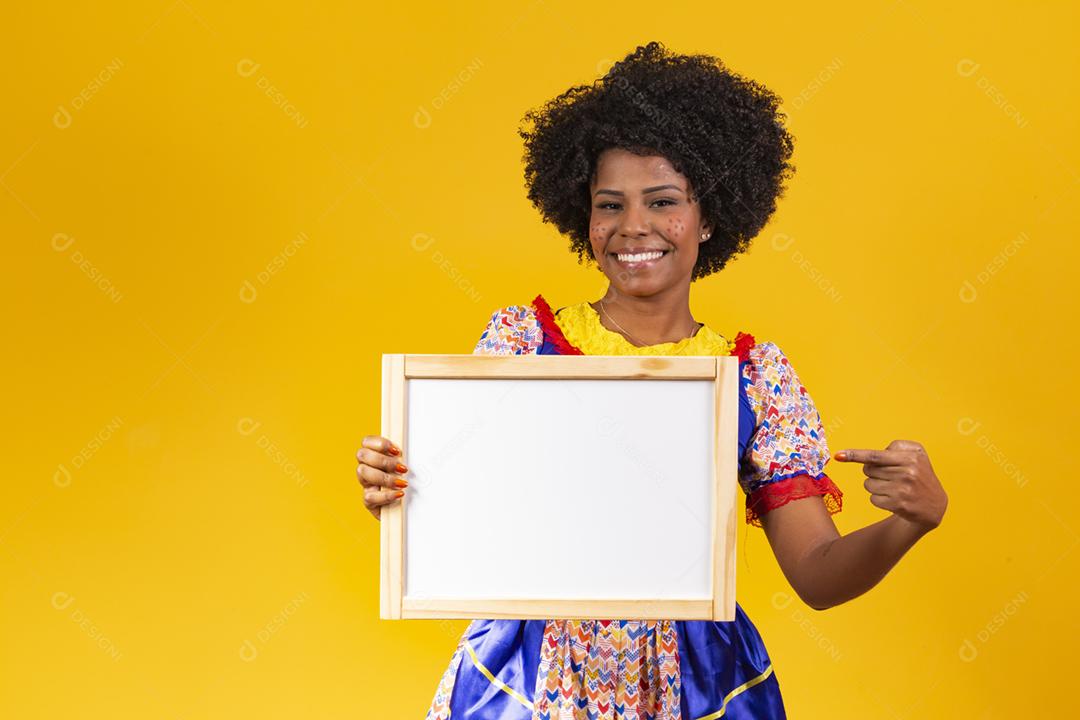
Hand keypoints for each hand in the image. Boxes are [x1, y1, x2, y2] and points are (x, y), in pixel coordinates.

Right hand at [356, 435, 408, 520]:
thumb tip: (420, 447)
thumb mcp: (408, 468)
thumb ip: (405, 458)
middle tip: (402, 468)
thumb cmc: (409, 485)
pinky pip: (370, 496)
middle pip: (362, 454)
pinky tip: (399, 494)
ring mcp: (365, 484)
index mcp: (374, 456)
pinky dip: (386, 495)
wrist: (406, 510)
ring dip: (385, 477)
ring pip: (362, 472)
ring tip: (402, 483)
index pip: (366, 442)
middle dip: (383, 460)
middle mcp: (366, 468)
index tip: (397, 451)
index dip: (380, 443)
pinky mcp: (368, 501)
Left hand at [833, 439, 947, 531]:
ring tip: (894, 488)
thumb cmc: (920, 474)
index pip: (875, 455)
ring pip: (868, 484)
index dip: (855, 455)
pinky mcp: (898, 505)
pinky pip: (872, 498)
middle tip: (890, 475)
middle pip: (868, 469)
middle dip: (874, 471)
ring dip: (876, 486)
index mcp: (911, 458)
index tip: (838, 455)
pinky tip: (894, 499)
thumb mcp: (917, 454)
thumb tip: (871, 455)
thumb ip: (897, 447)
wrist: (934, 505)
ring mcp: (902, 490)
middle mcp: (908, 473)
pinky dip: (879, 499)